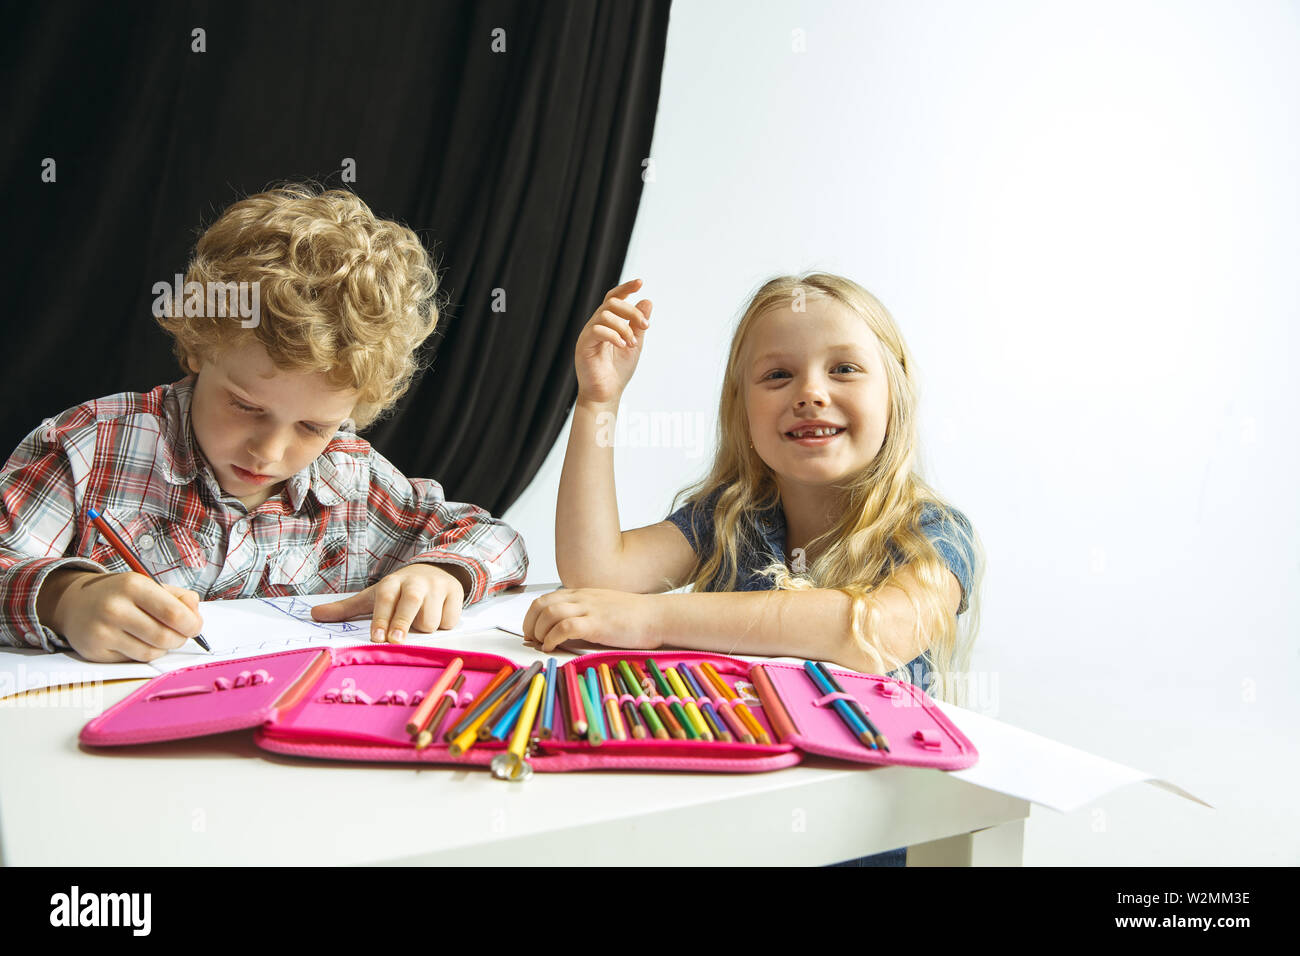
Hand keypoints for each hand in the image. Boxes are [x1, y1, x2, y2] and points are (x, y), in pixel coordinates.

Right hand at [39, 569, 203, 662]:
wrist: (74, 603)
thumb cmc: (119, 594)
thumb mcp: (148, 585)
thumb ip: (178, 597)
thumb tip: (196, 614)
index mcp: (133, 585)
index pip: (174, 614)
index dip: (192, 624)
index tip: (195, 626)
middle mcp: (115, 608)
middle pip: (165, 637)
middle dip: (180, 639)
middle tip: (179, 634)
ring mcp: (103, 631)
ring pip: (152, 652)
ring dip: (163, 648)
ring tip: (158, 636)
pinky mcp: (95, 651)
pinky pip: (134, 660)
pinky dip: (144, 653)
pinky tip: (138, 641)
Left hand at [311, 563, 464, 641]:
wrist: (436, 571)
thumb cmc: (399, 592)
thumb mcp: (373, 597)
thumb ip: (345, 609)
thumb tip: (314, 614)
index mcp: (392, 583)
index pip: (385, 600)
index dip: (381, 619)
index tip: (377, 638)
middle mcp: (415, 582)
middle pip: (411, 604)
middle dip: (403, 622)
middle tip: (396, 640)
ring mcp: (437, 587)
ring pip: (431, 620)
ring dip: (424, 628)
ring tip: (420, 621)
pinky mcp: (456, 594)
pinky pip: (449, 621)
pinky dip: (443, 624)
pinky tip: (437, 616)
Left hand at [522, 588, 661, 653]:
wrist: (657, 616)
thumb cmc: (634, 616)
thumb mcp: (603, 608)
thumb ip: (584, 614)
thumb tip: (564, 630)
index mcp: (582, 594)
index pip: (545, 599)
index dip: (532, 616)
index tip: (530, 631)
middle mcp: (582, 598)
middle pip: (541, 604)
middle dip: (529, 624)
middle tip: (530, 640)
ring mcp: (589, 610)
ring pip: (549, 614)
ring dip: (539, 631)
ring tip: (541, 644)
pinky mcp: (597, 624)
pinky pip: (564, 628)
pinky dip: (552, 638)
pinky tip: (552, 647)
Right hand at [574, 278, 652, 405]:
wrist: (606, 393)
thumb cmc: (618, 371)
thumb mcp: (634, 344)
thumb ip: (639, 325)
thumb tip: (647, 301)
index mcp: (607, 323)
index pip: (614, 298)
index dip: (626, 288)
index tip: (640, 283)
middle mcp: (596, 324)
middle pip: (612, 302)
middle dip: (632, 311)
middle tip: (645, 326)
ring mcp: (588, 334)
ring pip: (606, 315)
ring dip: (625, 327)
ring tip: (632, 343)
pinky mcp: (584, 345)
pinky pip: (597, 330)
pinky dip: (614, 335)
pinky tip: (622, 345)